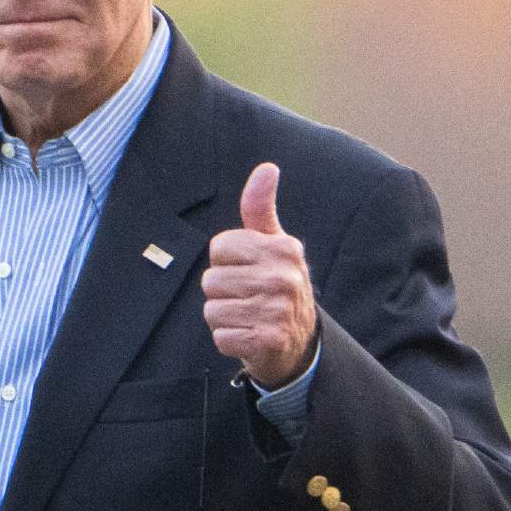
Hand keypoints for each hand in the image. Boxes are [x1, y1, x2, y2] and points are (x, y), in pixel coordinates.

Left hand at [201, 162, 316, 387]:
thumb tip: (267, 168)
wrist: (299, 343)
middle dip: (222, 292)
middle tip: (247, 298)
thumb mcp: (273, 243)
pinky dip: (228, 340)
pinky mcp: (268, 342)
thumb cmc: (276, 284)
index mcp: (282, 248)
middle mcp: (283, 277)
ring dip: (224, 317)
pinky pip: (220, 337)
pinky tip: (249, 336)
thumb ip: (260, 207)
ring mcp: (278, 311)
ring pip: (212, 310)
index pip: (218, 247)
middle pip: (211, 281)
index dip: (225, 261)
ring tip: (248, 316)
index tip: (246, 269)